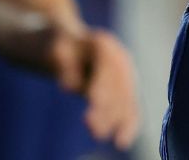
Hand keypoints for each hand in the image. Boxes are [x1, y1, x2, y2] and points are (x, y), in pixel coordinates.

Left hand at [50, 26, 139, 149]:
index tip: (93, 100)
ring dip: (114, 119)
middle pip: (117, 85)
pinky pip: (131, 110)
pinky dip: (128, 126)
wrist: (77, 49)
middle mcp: (121, 60)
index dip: (102, 83)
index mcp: (105, 45)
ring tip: (99, 135)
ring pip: (125, 100)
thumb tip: (70, 85)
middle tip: (94, 129)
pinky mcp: (128, 93)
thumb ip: (62, 61)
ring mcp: (127, 77)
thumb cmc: (65, 49)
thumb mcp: (57, 48)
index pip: (106, 66)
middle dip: (107, 107)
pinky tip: (122, 142)